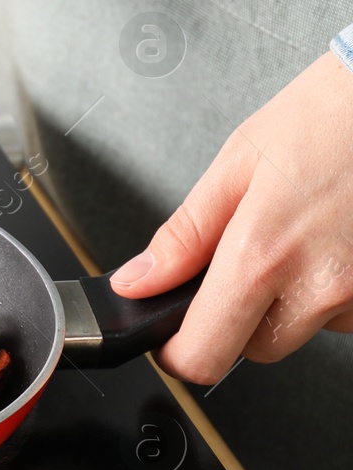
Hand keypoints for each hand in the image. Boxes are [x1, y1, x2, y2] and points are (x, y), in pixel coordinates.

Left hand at [111, 52, 352, 382]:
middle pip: (257, 348)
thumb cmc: (331, 116)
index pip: (205, 353)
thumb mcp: (237, 164)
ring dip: (297, 300)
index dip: (180, 352)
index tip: (173, 336)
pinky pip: (352, 313)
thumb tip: (138, 282)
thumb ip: (184, 236)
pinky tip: (341, 239)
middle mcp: (321, 286)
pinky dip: (339, 289)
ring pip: (310, 330)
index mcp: (262, 255)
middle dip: (240, 317)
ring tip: (308, 233)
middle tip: (250, 258)